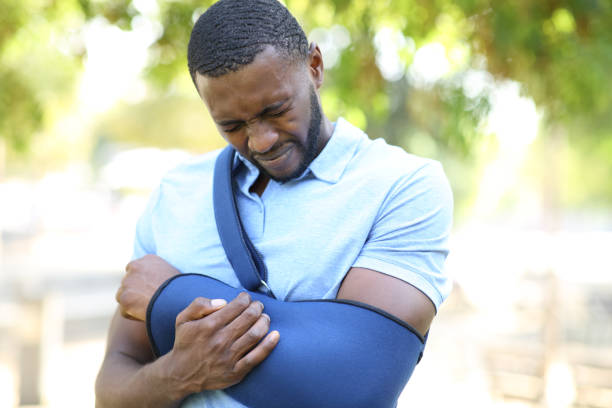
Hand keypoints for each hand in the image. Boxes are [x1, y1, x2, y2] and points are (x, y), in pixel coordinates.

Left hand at [116, 254, 179, 320]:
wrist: (178, 300)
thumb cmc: (181, 290)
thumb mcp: (173, 274)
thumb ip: (159, 274)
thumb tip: (156, 283)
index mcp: (148, 259)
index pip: (136, 269)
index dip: (142, 282)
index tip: (149, 290)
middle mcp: (135, 266)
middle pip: (128, 282)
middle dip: (135, 292)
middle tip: (149, 302)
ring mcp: (128, 281)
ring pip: (124, 295)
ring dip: (132, 303)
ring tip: (149, 309)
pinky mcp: (124, 297)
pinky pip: (124, 310)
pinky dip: (133, 315)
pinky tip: (146, 314)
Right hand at [160, 293, 279, 395]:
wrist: (181, 374)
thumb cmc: (185, 343)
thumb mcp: (183, 319)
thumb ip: (199, 304)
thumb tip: (223, 302)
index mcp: (208, 326)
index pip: (236, 306)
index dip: (245, 298)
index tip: (246, 298)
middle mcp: (220, 340)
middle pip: (248, 318)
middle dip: (257, 307)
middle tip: (258, 305)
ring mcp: (229, 357)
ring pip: (254, 334)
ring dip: (264, 322)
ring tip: (264, 317)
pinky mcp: (235, 372)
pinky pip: (256, 357)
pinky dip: (269, 345)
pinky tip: (276, 335)